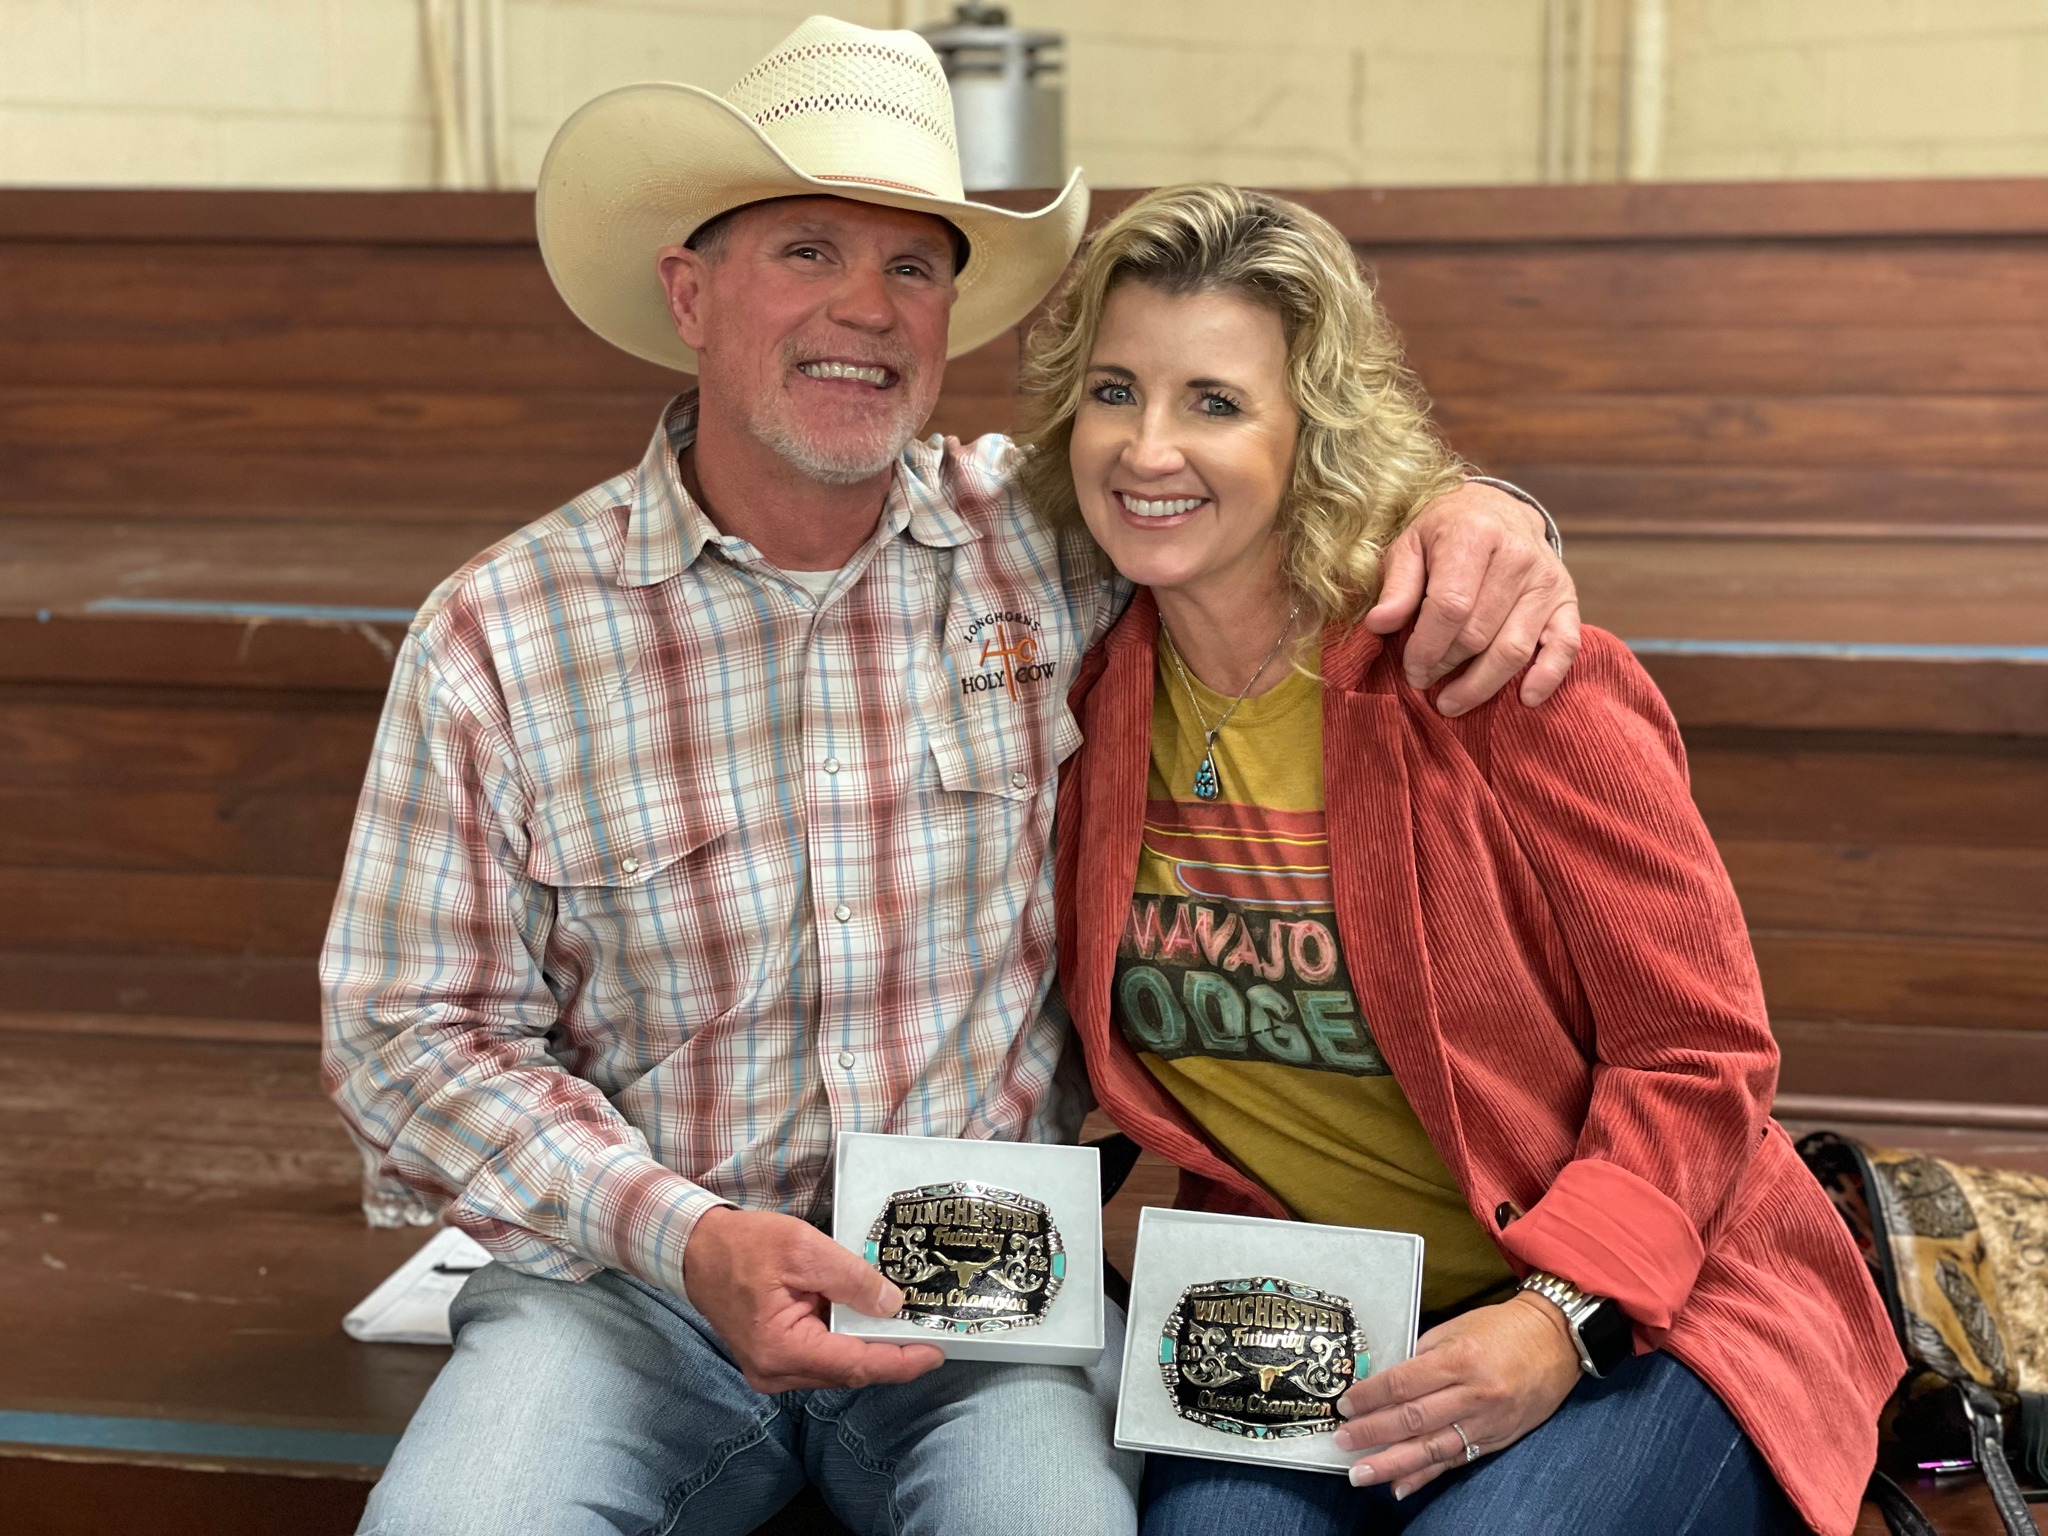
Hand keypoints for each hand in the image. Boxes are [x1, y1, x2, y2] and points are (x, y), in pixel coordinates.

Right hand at [680, 1205, 944, 1392]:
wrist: (696, 1251)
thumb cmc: (743, 1246)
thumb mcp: (803, 1249)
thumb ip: (851, 1278)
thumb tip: (891, 1304)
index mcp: (782, 1350)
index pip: (854, 1364)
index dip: (900, 1362)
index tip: (935, 1353)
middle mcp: (776, 1373)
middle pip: (848, 1371)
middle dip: (891, 1354)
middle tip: (931, 1334)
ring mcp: (772, 1371)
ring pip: (836, 1366)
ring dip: (869, 1346)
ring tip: (907, 1326)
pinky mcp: (773, 1359)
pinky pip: (821, 1356)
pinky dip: (846, 1340)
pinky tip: (867, 1321)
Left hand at [1333, 1292, 1581, 1498]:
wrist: (1556, 1342)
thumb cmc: (1502, 1329)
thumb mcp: (1458, 1329)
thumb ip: (1423, 1357)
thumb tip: (1386, 1383)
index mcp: (1460, 1358)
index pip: (1404, 1382)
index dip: (1371, 1396)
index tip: (1345, 1405)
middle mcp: (1474, 1394)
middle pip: (1413, 1419)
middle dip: (1373, 1433)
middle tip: (1342, 1441)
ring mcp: (1487, 1421)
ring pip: (1432, 1448)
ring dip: (1393, 1464)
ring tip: (1362, 1474)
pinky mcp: (1497, 1439)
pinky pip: (1456, 1461)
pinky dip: (1426, 1476)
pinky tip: (1401, 1486)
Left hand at [1364, 481, 1580, 715]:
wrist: (1498, 510)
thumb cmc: (1445, 532)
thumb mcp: (1410, 544)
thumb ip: (1396, 585)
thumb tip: (1378, 624)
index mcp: (1474, 534)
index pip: (1450, 607)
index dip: (1426, 647)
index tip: (1410, 669)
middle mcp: (1517, 555)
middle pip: (1478, 633)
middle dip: (1446, 666)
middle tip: (1424, 680)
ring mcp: (1546, 579)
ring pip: (1514, 649)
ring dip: (1481, 684)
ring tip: (1452, 701)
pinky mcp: (1567, 599)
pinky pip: (1565, 645)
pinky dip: (1547, 676)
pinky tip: (1525, 699)